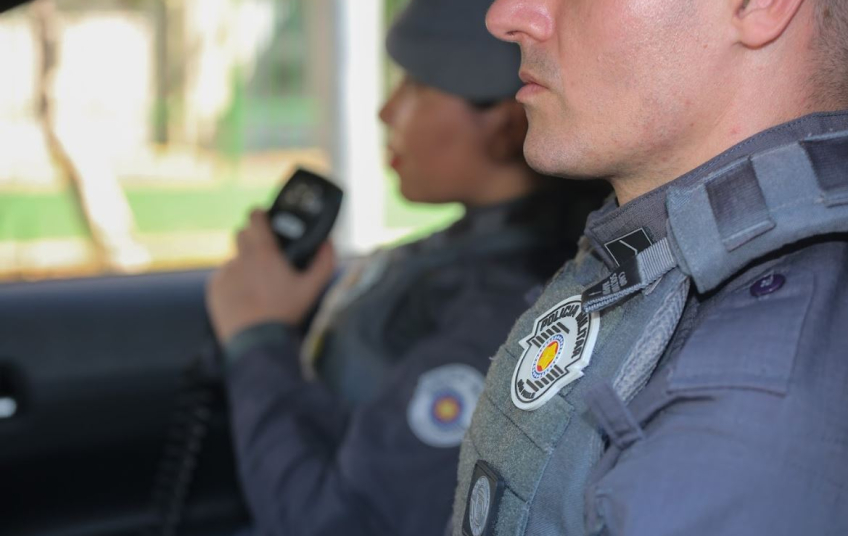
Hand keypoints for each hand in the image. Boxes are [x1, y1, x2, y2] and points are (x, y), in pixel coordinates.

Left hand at [206, 209, 335, 344]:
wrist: (256, 341)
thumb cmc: (285, 313)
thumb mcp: (312, 289)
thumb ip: (324, 262)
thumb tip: (328, 242)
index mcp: (263, 253)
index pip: (254, 218)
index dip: (259, 214)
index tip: (261, 215)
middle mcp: (241, 259)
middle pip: (240, 234)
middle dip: (251, 238)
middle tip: (263, 253)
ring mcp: (225, 273)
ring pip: (234, 259)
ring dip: (244, 265)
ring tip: (257, 286)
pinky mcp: (215, 288)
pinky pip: (224, 278)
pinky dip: (234, 283)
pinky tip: (245, 299)